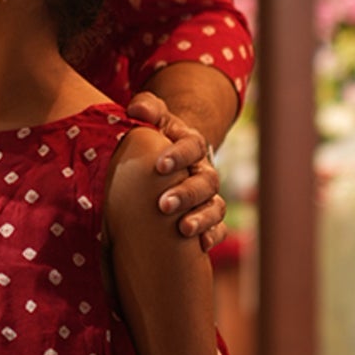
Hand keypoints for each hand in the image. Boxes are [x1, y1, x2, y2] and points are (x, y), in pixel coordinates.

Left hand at [126, 92, 225, 248]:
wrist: (171, 161)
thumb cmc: (156, 140)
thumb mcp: (153, 120)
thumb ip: (146, 109)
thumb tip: (136, 109)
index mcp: (192, 145)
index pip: (192, 146)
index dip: (179, 155)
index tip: (160, 165)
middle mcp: (205, 172)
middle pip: (204, 182)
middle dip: (185, 194)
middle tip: (163, 204)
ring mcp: (209, 197)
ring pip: (214, 208)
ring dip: (201, 219)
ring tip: (184, 230)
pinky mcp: (211, 219)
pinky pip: (219, 229)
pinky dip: (212, 236)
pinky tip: (201, 246)